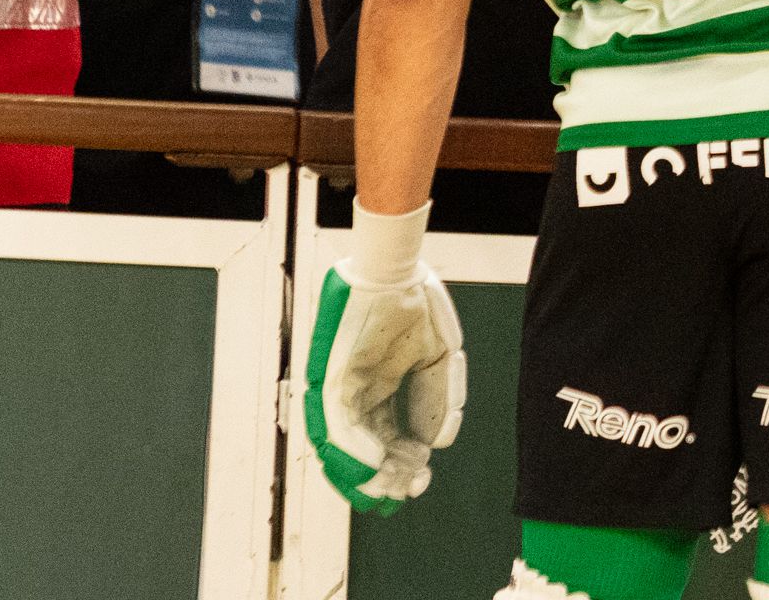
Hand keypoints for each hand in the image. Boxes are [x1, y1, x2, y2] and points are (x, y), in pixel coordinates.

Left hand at [303, 206, 465, 513]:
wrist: (398, 272)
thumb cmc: (416, 306)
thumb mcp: (440, 360)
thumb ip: (438, 402)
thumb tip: (436, 446)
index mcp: (383, 389)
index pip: (388, 439)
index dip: (404, 465)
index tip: (421, 483)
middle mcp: (357, 395)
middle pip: (364, 449)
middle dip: (383, 478)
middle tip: (403, 495)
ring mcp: (340, 390)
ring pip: (343, 447)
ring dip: (363, 474)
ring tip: (386, 491)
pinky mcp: (328, 382)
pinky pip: (335, 426)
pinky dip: (352, 451)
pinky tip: (374, 467)